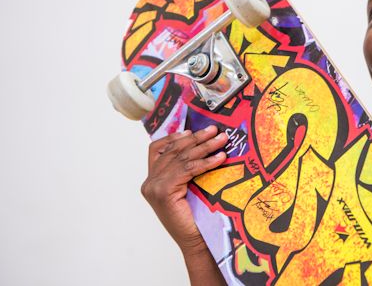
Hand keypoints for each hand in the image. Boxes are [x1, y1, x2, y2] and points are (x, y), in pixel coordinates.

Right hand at [141, 125, 228, 252]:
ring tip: (222, 139)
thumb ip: (186, 169)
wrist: (195, 242)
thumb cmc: (196, 217)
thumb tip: (202, 144)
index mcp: (152, 180)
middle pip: (173, 151)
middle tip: (214, 130)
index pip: (158, 150)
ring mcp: (154, 187)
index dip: (175, 137)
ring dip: (204, 146)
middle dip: (196, 138)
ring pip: (181, 158)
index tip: (192, 130)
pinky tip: (220, 157)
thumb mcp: (188, 187)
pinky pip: (188, 170)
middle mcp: (149, 183)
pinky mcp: (163, 192)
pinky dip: (206, 162)